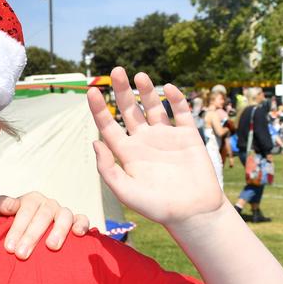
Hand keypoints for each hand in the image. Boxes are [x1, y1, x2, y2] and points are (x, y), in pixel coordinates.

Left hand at [0, 192, 89, 258]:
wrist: (26, 234)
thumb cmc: (10, 224)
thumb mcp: (0, 214)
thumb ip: (2, 206)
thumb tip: (11, 206)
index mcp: (31, 200)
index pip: (24, 211)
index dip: (16, 229)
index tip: (9, 248)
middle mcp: (48, 204)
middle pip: (43, 216)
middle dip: (31, 236)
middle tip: (21, 254)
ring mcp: (63, 212)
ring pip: (64, 216)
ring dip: (58, 231)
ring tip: (51, 247)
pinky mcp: (76, 221)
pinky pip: (83, 220)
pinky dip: (82, 224)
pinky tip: (78, 234)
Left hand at [89, 68, 224, 225]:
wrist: (192, 212)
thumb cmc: (156, 207)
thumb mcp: (124, 190)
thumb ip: (108, 168)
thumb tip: (95, 142)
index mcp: (126, 153)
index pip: (108, 126)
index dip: (98, 109)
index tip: (90, 91)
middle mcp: (144, 141)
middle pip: (129, 110)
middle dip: (121, 91)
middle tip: (116, 71)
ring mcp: (166, 137)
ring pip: (153, 107)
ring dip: (146, 91)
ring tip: (139, 75)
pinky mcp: (188, 136)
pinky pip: (180, 113)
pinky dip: (175, 99)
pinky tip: (168, 88)